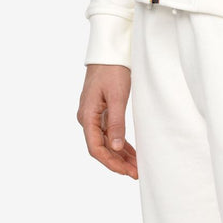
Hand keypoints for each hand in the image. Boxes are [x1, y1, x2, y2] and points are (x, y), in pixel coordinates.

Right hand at [78, 64, 137, 178]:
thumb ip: (116, 122)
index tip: (126, 172)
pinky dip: (119, 142)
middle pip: (101, 147)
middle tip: (135, 172)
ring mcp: (93, 114)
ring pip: (106, 141)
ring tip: (136, 166)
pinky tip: (130, 152)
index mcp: (87, 115)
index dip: (111, 162)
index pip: (96, 148)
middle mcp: (87, 118)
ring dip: (120, 154)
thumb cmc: (112, 69)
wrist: (108, 50)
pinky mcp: (100, 110)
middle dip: (117, 162)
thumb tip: (115, 147)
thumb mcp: (117, 96)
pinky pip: (108, 131)